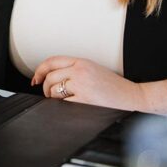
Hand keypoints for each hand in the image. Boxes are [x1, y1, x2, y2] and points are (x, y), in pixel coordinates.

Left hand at [32, 55, 146, 110]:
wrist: (130, 95)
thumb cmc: (112, 85)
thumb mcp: (92, 69)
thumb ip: (73, 69)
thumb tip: (50, 77)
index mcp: (81, 62)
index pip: (52, 61)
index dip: (40, 70)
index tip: (35, 78)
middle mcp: (80, 71)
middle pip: (50, 77)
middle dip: (45, 88)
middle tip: (49, 94)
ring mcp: (81, 85)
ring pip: (54, 90)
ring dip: (53, 98)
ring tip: (62, 100)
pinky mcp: (84, 99)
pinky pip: (63, 103)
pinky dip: (62, 105)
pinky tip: (70, 105)